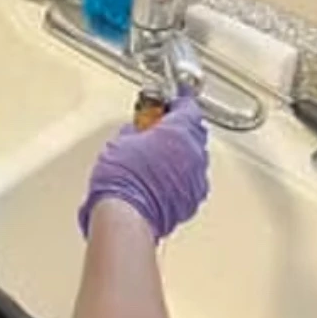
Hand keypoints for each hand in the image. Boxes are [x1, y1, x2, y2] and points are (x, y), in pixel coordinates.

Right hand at [78, 93, 209, 242]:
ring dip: (181, 154)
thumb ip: (136, 131)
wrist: (126, 215)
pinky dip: (181, 177)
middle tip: (160, 129)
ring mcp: (196, 179)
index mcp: (179, 132)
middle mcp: (194, 154)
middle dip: (180, 129)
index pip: (188, 107)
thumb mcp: (120, 141)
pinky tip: (161, 179)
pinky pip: (192, 181)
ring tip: (158, 158)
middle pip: (195, 132)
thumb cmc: (122, 180)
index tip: (172, 101)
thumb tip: (137, 132)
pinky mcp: (192, 200)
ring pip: (195, 158)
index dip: (179, 102)